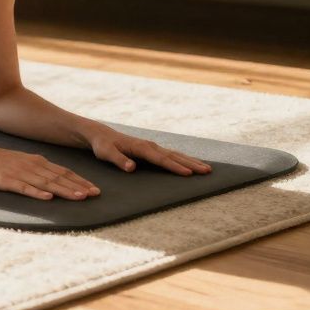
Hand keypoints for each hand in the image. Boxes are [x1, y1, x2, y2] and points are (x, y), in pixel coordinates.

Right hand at [0, 142, 100, 200]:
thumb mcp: (22, 161)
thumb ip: (38, 169)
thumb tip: (56, 179)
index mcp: (36, 161)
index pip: (63, 171)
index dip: (80, 180)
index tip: (95, 189)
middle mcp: (31, 166)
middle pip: (59, 177)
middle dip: (79, 186)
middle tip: (95, 194)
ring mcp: (20, 173)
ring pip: (46, 183)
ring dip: (64, 190)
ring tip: (80, 197)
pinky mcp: (7, 181)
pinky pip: (24, 188)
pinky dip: (37, 193)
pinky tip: (48, 198)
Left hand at [86, 127, 211, 175]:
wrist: (101, 135)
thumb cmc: (103, 146)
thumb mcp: (106, 153)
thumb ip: (118, 160)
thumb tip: (132, 168)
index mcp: (141, 148)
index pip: (161, 159)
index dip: (175, 167)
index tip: (189, 174)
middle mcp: (150, 146)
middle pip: (174, 156)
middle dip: (191, 164)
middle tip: (207, 171)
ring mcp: (153, 147)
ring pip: (176, 155)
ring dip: (191, 161)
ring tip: (207, 169)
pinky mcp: (152, 149)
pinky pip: (172, 155)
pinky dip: (184, 159)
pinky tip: (192, 164)